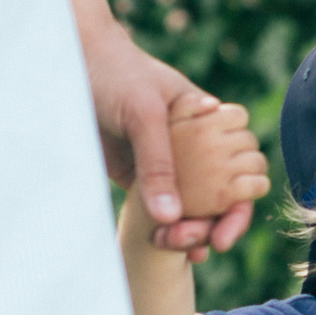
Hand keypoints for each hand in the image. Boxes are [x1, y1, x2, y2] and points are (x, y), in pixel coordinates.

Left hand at [80, 17, 255, 257]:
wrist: (71, 65)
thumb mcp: (144, 113)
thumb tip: (171, 218)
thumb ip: (158, 163)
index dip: (240, 203)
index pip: (243, 168)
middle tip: (204, 246)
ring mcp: (166, 163)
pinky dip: (168, 229)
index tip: (225, 230)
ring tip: (183, 250)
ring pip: (192, 207)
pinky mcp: (137, 176)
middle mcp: (194, 146)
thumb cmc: (117, 74)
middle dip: (218, 224)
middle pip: (222, 195)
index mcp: (209, 123)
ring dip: (192, 232)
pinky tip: (167, 246)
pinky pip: (160, 209)